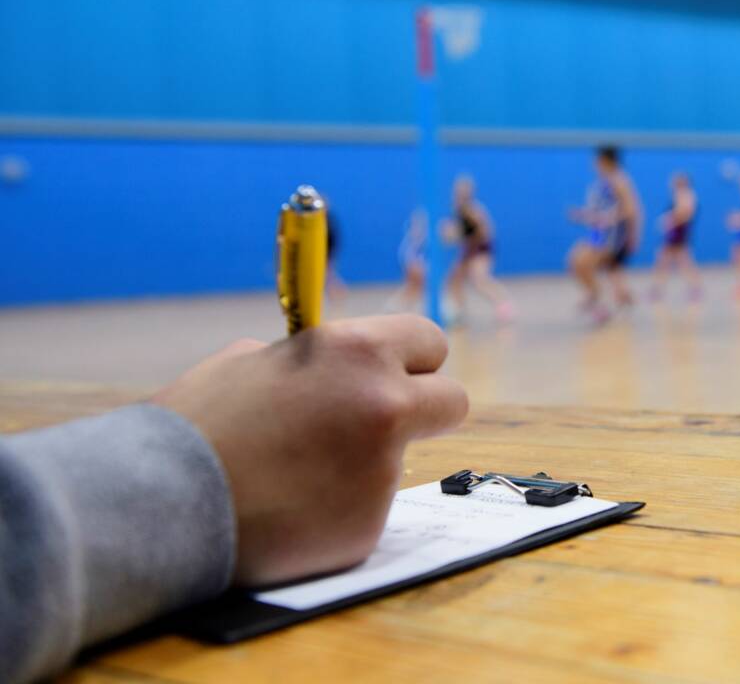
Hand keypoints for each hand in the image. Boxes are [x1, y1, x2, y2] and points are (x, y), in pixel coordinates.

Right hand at [151, 315, 467, 585]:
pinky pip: (365, 511)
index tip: (399, 374)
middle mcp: (385, 405)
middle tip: (382, 426)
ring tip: (292, 477)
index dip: (413, 361)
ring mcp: (382, 471)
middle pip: (452, 401)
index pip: (430, 341)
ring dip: (364, 467)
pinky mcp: (368, 527)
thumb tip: (329, 367)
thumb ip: (309, 361)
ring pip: (399, 462)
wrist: (159, 503)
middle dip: (423, 411)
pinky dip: (336, 512)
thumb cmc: (195, 424)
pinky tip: (287, 511)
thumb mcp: (251, 361)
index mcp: (357, 351)